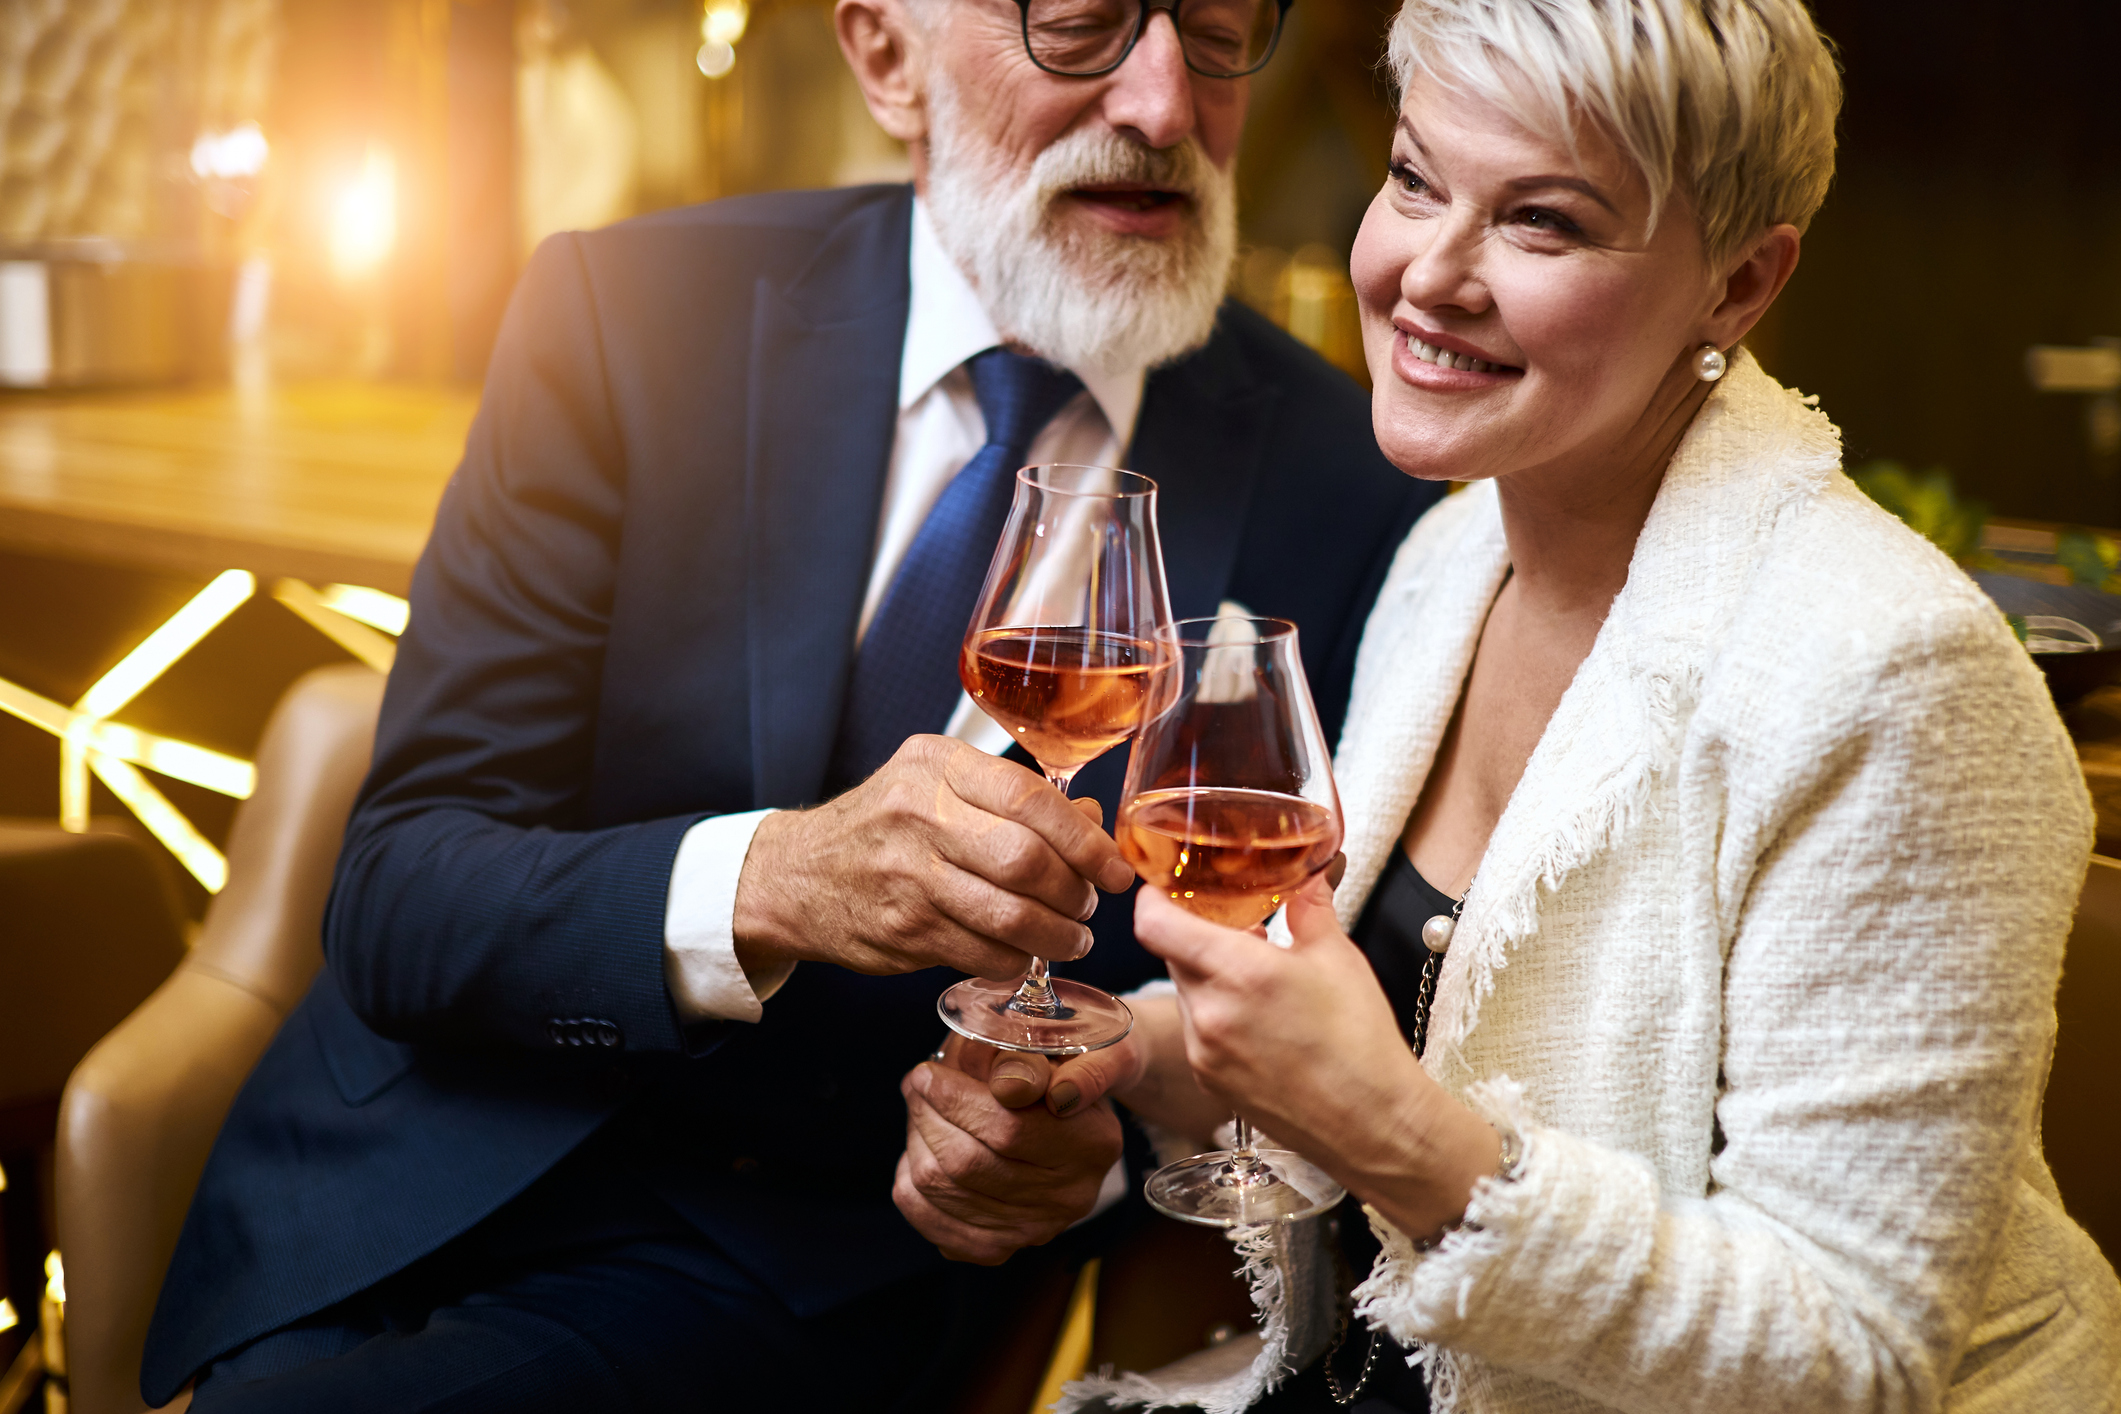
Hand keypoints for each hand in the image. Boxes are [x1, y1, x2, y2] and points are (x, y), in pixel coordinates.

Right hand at [732, 735, 1135, 980]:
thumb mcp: (940, 788)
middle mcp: (919, 814)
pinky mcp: (901, 929)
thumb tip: (1094, 823)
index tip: (1115, 869)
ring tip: (1072, 937)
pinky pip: (982, 952)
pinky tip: (1024, 953)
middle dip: (1075, 891)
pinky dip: (1016, 959)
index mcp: (937, 766)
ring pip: (1009, 915)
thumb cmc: (885, 826)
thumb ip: (1015, 801)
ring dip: (1056, 935)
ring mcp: (907, 875)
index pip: (1030, 799)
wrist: (796, 874)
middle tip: (1089, 906)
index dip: (1085, 840)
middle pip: (1026, 860)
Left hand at [893, 1035, 1124, 1264]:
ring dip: (916, 1141)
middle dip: (927, 1115)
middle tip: (916, 1083)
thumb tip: (1006, 1085)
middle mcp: (1070, 1196)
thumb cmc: (1061, 1074)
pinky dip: (910, 1183)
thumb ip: (1030, 1063)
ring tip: (919, 1109)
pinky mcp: (999, 1248)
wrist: (1073, 1121)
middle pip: (967, 1162)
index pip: (1007, 1129)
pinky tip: (920, 1150)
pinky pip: (932, 1221)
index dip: (954, 1098)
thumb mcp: (1060, 1051)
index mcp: (1093, 1143)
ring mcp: (1034, 1229)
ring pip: (942, 1189)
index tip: (928, 1072)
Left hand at [1132, 878, 1499, 1240]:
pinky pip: (1196, 1030)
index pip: (1154, 924)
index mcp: (1238, 972)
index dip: (1154, 897)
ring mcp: (1203, 1051)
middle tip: (1234, 928)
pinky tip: (1257, 1018)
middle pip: (1171, 954)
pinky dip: (1216, 1013)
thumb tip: (1307, 875)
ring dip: (1208, 976)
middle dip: (1196, 935)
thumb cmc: (1361, 1043)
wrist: (1372, 1124)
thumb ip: (1310, 907)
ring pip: (1185, 992)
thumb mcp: (1339, 957)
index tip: (1169, 888)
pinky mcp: (1208, 1080)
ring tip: (1256, 979)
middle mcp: (1209, 1013)